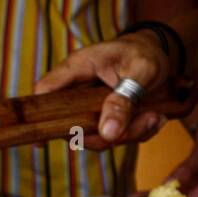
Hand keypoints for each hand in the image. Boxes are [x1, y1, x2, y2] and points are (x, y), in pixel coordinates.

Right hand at [34, 32, 172, 142]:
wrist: (158, 55)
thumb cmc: (144, 53)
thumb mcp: (142, 70)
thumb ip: (124, 100)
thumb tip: (107, 133)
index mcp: (78, 68)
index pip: (46, 92)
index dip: (39, 117)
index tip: (41, 142)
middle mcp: (78, 92)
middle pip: (71, 127)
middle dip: (104, 136)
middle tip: (143, 122)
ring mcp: (89, 110)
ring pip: (96, 138)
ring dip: (128, 135)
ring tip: (154, 117)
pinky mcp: (103, 121)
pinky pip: (114, 139)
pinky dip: (137, 134)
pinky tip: (154, 118)